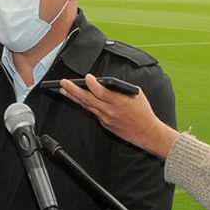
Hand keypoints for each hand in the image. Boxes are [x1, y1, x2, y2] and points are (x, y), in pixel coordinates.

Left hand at [57, 74, 178, 158]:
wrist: (147, 132)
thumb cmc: (143, 112)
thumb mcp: (136, 94)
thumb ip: (120, 88)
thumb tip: (107, 82)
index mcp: (118, 101)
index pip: (101, 92)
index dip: (92, 84)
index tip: (86, 77)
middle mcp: (110, 111)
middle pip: (87, 99)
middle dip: (73, 90)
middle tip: (63, 83)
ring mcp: (106, 119)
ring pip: (86, 106)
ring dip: (74, 97)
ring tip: (63, 90)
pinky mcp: (105, 124)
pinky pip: (93, 112)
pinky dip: (85, 105)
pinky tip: (78, 99)